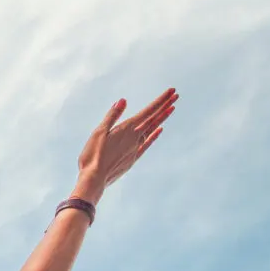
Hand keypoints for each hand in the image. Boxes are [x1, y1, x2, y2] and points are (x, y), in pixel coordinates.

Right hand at [74, 87, 177, 202]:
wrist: (94, 179)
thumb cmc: (92, 155)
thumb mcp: (99, 132)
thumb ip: (112, 116)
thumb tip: (123, 101)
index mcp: (127, 129)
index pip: (148, 111)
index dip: (160, 100)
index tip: (172, 91)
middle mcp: (135, 138)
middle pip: (153, 119)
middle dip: (165, 106)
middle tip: (176, 95)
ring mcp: (135, 148)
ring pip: (152, 130)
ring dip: (161, 119)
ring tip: (170, 109)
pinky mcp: (133, 158)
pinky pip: (147, 144)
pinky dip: (154, 136)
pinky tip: (159, 131)